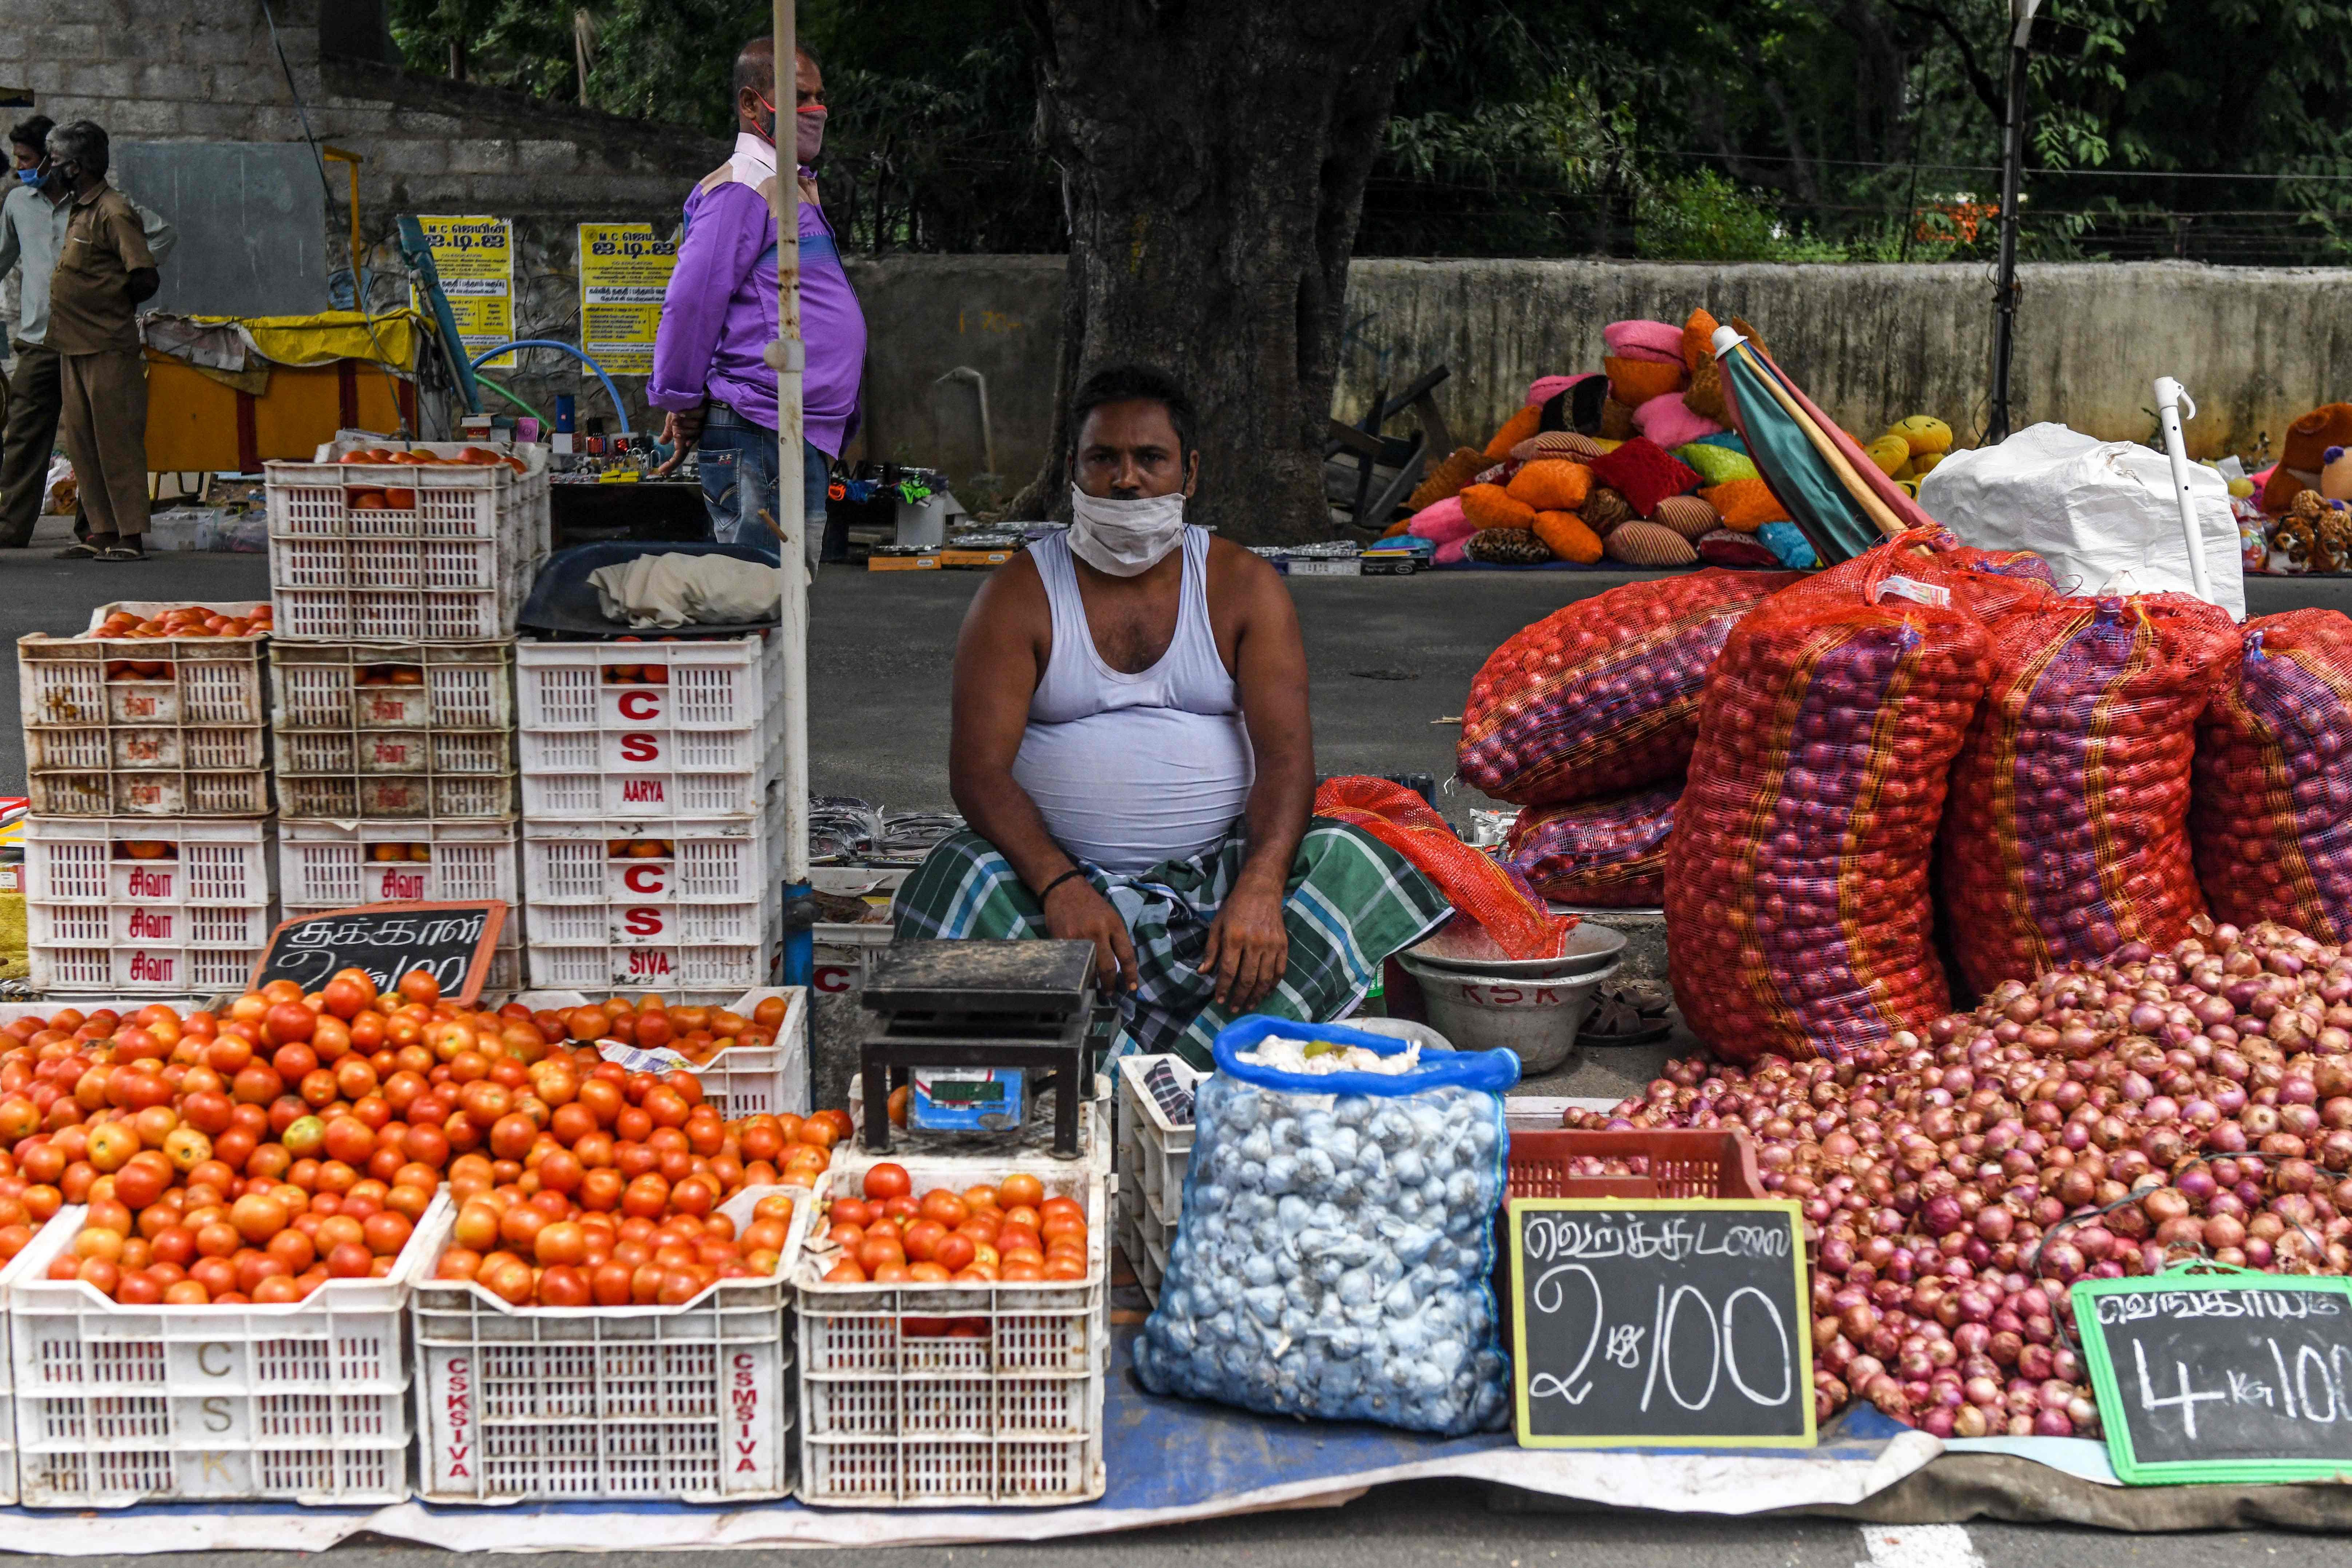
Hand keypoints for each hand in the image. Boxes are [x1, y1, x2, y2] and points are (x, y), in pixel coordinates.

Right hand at [652, 408, 704, 475]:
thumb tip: (662, 443)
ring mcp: (702, 424)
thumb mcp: (671, 422)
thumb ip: (668, 433)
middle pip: (684, 440)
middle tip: (676, 422)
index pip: (679, 456)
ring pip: (692, 429)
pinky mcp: (706, 413)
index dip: (671, 464)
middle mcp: (695, 435)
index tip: (662, 472)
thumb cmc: (680, 408)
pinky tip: (683, 410)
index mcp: (686, 438)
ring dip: (684, 421)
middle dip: (679, 430)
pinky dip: (688, 413)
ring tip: (680, 413)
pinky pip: (696, 416)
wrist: (688, 393)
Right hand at [1043, 876, 1136, 994]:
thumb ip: (1115, 938)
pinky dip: (1075, 973)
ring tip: (1094, 991)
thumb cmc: (1089, 903)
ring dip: (1093, 984)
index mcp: (1114, 925)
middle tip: (1110, 994)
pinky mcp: (1062, 939)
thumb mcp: (1110, 916)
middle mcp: (1098, 932)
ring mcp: (1079, 937)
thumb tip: (1121, 965)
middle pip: (1108, 967)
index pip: (1127, 955)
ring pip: (1089, 968)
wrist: (1064, 887)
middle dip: (1110, 985)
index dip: (1131, 974)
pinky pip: (1071, 963)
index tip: (1132, 988)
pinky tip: (1077, 979)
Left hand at [1201, 880, 1286, 1010]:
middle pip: (1247, 978)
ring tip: (1249, 1006)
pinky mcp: (1283, 945)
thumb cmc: (1235, 907)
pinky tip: (1266, 992)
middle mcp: (1254, 943)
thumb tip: (1202, 973)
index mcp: (1234, 938)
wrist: (1261, 890)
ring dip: (1257, 996)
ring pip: (1265, 978)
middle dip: (1239, 997)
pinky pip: (1280, 970)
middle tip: (1234, 1009)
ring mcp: (1271, 945)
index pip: (1228, 971)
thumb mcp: (1217, 925)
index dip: (1223, 988)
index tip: (1219, 1001)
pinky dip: (1273, 985)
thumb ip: (1211, 950)